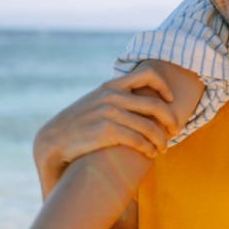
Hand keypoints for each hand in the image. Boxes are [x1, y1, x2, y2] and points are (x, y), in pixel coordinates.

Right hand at [33, 65, 181, 187]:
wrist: (52, 140)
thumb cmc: (77, 124)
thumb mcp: (94, 102)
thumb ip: (113, 97)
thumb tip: (134, 96)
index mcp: (111, 86)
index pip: (147, 75)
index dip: (164, 87)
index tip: (170, 100)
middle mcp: (112, 96)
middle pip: (155, 104)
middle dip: (170, 119)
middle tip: (175, 131)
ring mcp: (109, 112)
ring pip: (149, 126)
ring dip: (161, 140)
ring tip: (163, 149)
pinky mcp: (106, 131)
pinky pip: (137, 139)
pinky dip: (148, 148)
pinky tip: (150, 154)